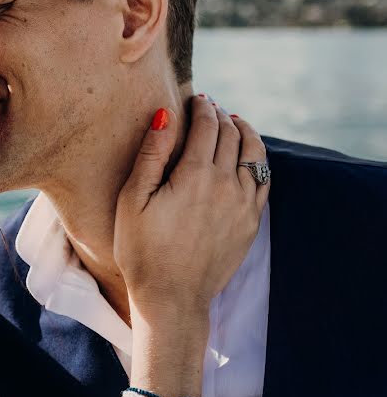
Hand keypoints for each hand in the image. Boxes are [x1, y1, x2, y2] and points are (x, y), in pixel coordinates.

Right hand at [114, 96, 269, 316]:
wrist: (172, 297)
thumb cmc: (141, 250)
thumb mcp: (133, 201)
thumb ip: (151, 154)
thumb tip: (165, 115)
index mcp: (195, 176)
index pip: (207, 126)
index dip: (201, 107)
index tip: (196, 98)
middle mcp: (226, 185)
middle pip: (231, 135)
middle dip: (220, 116)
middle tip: (210, 107)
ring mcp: (243, 204)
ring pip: (254, 153)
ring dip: (244, 131)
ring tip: (234, 122)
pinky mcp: (250, 222)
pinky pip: (264, 179)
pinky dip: (258, 159)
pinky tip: (248, 156)